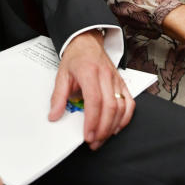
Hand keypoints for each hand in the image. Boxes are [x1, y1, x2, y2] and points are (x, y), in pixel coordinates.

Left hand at [49, 31, 133, 150]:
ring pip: (121, 107)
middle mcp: (105, 75)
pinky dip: (125, 118)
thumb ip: (58, 97)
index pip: (94, 100)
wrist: (87, 42)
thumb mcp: (61, 75)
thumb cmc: (75, 58)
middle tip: (93, 142)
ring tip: (102, 138)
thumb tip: (54, 115)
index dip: (92, 120)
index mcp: (89, 72)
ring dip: (113, 126)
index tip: (87, 135)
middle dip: (103, 129)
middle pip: (110, 106)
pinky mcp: (122, 83)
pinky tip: (116, 127)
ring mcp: (116, 79)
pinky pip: (130, 103)